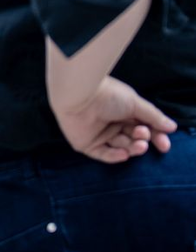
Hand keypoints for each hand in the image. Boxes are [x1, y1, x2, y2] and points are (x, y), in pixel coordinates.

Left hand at [52, 76, 175, 163]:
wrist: (79, 95)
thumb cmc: (108, 94)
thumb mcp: (135, 104)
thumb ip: (153, 117)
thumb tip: (171, 127)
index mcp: (121, 111)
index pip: (142, 128)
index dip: (154, 137)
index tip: (164, 144)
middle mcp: (110, 122)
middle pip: (133, 138)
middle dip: (143, 140)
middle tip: (144, 136)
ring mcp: (98, 134)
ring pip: (121, 147)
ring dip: (133, 147)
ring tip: (139, 143)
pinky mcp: (86, 144)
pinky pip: (104, 154)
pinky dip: (116, 156)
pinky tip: (124, 153)